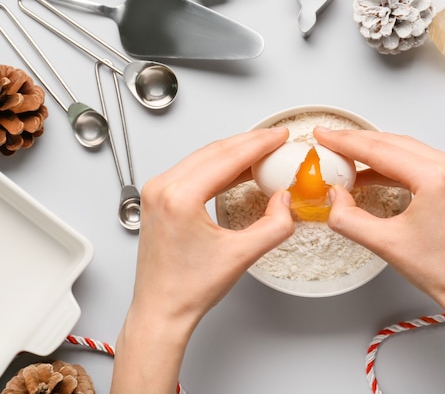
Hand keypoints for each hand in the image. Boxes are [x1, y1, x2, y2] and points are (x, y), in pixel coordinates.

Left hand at [112, 128, 294, 393]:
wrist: (162, 310)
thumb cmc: (188, 289)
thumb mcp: (242, 256)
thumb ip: (274, 226)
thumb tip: (285, 202)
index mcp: (180, 197)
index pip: (228, 157)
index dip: (260, 144)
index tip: (279, 137)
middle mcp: (162, 188)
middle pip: (214, 151)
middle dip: (249, 143)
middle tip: (275, 141)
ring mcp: (156, 192)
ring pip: (203, 157)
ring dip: (234, 153)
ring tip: (262, 154)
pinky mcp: (158, 199)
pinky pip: (192, 170)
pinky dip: (218, 166)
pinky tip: (237, 170)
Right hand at [314, 127, 444, 309]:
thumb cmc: (443, 269)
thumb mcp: (384, 244)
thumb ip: (348, 218)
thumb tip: (334, 198)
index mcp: (436, 177)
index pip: (379, 150)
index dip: (345, 142)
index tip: (324, 136)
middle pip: (392, 143)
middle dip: (357, 142)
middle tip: (329, 142)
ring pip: (404, 150)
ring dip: (373, 153)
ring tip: (345, 159)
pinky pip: (416, 162)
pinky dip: (390, 165)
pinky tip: (371, 174)